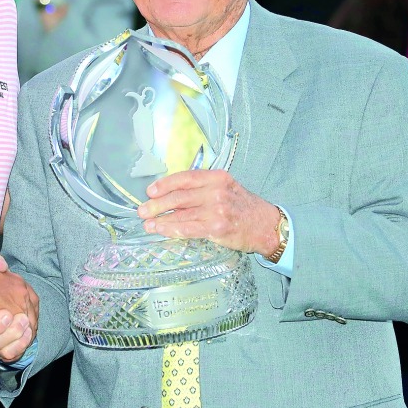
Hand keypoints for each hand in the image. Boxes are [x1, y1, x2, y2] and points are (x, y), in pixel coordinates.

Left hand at [138, 170, 280, 255]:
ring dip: (160, 219)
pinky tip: (161, 230)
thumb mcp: (226, 188)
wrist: (265, 225)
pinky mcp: (217, 228)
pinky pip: (188, 228)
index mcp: (217, 177)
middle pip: (179, 196)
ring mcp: (217, 210)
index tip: (151, 191)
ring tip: (147, 223)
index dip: (165, 184)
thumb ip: (203, 188)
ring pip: (181, 214)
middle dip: (157, 204)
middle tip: (142, 210)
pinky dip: (171, 229)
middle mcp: (217, 192)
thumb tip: (172, 195)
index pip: (185, 178)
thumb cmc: (243, 207)